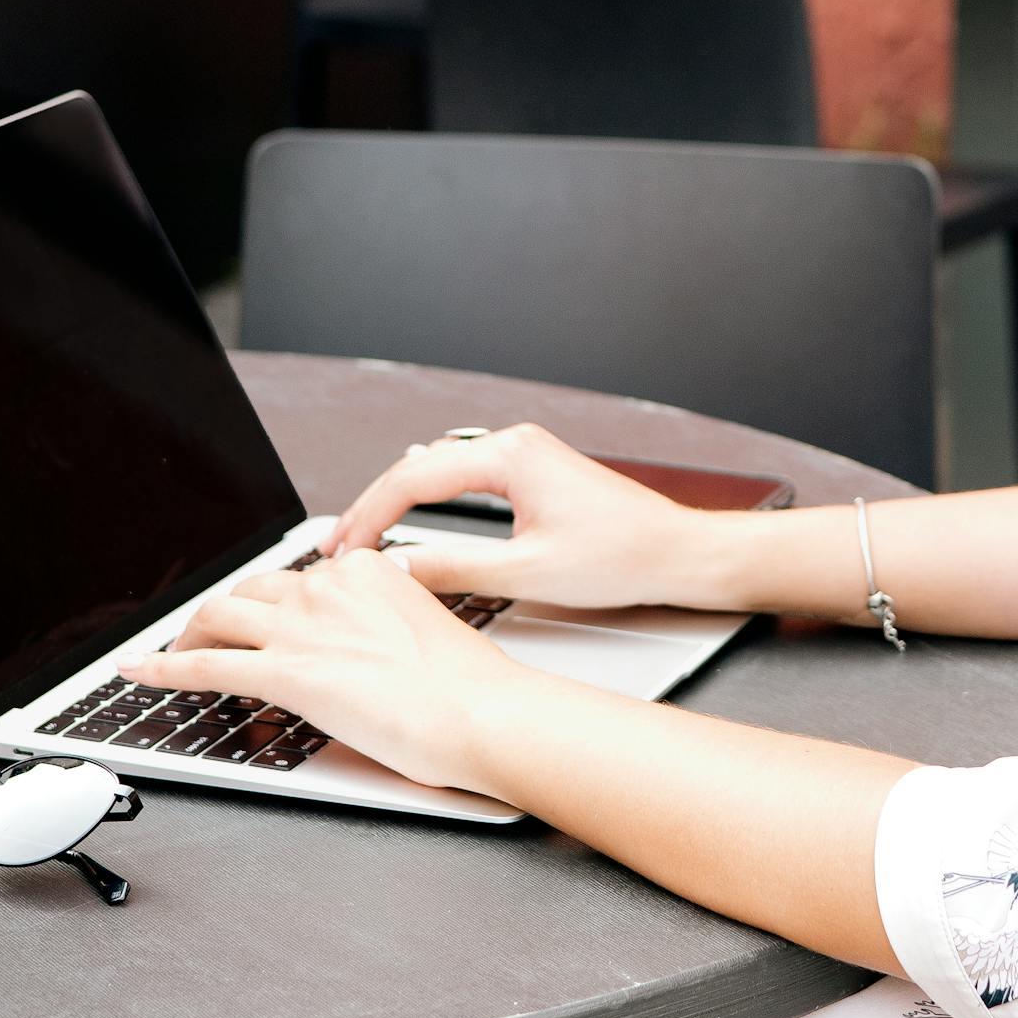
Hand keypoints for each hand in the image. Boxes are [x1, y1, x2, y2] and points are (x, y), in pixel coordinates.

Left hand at [143, 545, 525, 790]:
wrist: (481, 713)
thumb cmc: (469, 688)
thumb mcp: (425, 632)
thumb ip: (383, 625)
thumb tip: (360, 649)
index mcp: (366, 570)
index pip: (298, 579)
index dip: (273, 604)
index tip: (265, 618)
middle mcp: (327, 586)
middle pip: (252, 590)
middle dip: (225, 613)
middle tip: (211, 634)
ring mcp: (301, 626)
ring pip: (219, 616)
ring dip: (190, 634)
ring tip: (176, 651)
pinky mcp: (284, 671)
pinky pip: (203, 665)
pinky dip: (161, 667)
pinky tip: (137, 671)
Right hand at [324, 421, 731, 611]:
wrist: (679, 552)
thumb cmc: (620, 558)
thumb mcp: (526, 573)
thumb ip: (453, 569)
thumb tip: (394, 568)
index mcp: (509, 456)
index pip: (412, 479)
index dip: (367, 516)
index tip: (339, 549)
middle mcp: (514, 444)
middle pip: (420, 469)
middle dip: (374, 508)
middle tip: (338, 548)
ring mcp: (526, 455)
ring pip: (442, 472)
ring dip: (401, 503)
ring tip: (365, 538)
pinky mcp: (536, 472)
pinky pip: (467, 478)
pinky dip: (433, 501)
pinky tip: (414, 521)